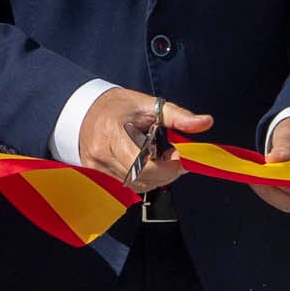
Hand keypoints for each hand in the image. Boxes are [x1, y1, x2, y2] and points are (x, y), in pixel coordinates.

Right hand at [77, 89, 210, 192]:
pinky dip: (143, 177)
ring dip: (156, 176)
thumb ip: (178, 116)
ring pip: (136, 185)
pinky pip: (127, 184)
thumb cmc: (117, 106)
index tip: (178, 155)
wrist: (83, 110)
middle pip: (143, 179)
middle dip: (166, 172)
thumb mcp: (148, 105)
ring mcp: (97, 168)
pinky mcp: (97, 175)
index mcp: (113, 134)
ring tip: (157, 155)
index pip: (143, 165)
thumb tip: (206, 122)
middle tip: (172, 154)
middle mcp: (102, 154)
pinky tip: (144, 161)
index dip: (167, 167)